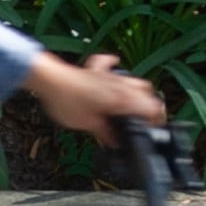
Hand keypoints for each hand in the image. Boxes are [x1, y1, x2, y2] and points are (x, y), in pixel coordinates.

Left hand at [21, 49, 167, 143]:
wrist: (48, 79)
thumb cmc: (65, 100)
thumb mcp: (88, 125)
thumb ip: (105, 133)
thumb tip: (114, 141)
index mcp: (121, 99)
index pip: (152, 107)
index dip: (157, 120)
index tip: (154, 129)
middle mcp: (119, 85)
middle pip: (147, 92)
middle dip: (150, 106)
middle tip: (146, 120)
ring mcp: (108, 76)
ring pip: (133, 79)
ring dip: (137, 91)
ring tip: (134, 104)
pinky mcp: (95, 71)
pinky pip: (109, 64)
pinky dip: (114, 66)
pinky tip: (115, 67)